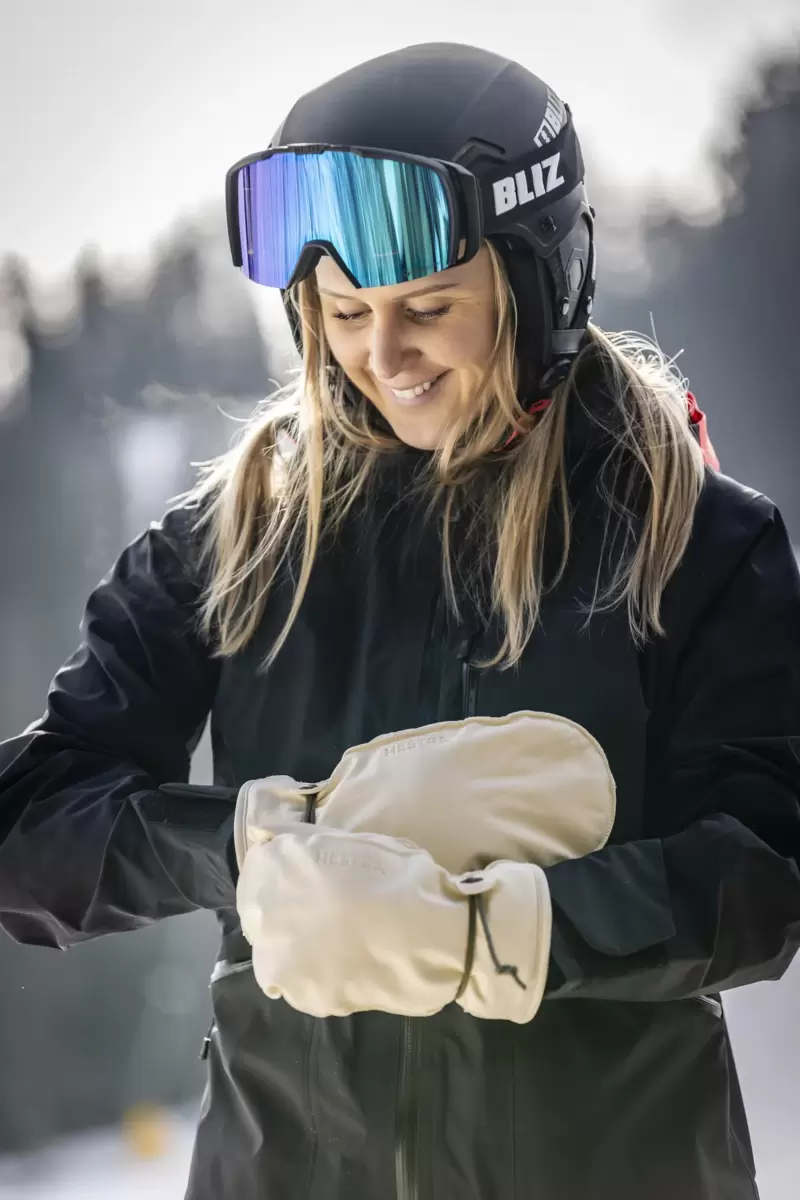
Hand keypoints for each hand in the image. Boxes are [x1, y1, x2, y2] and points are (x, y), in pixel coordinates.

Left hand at [236, 824, 550, 1021]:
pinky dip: (310, 976)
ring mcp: (281, 958)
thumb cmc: (401, 877)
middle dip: (280, 909)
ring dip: (291, 945)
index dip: (279, 872)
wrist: (437, 937)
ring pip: (271, 951)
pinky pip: (293, 984)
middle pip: (257, 910)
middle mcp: (268, 911)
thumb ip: (303, 839)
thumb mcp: (353, 841)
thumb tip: (268, 829)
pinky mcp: (301, 996)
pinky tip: (341, 964)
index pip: (256, 867)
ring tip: (332, 940)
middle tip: (321, 910)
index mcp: (280, 865)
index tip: (302, 877)